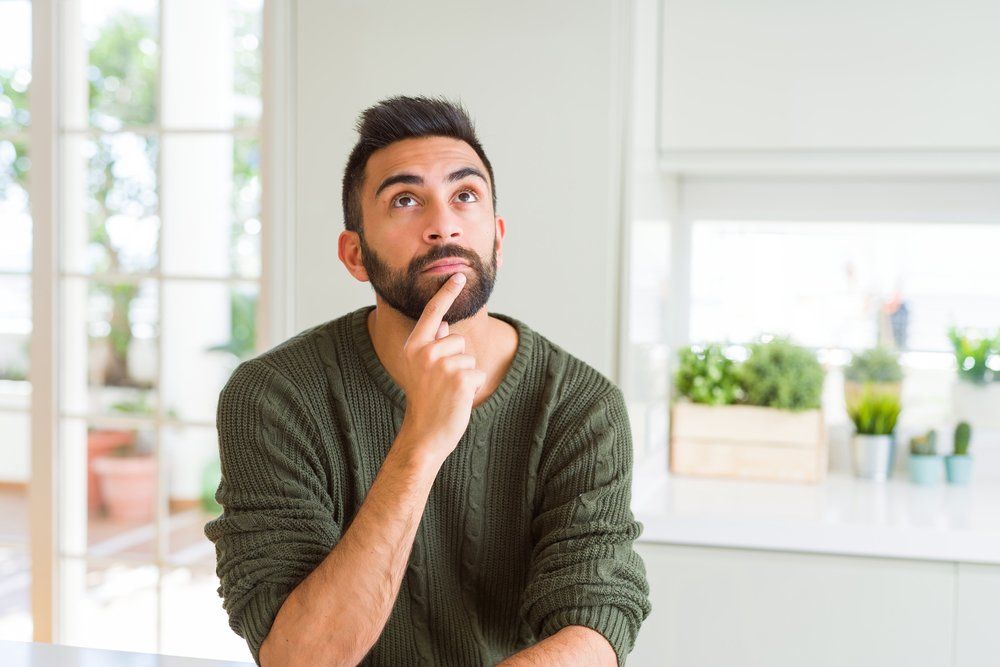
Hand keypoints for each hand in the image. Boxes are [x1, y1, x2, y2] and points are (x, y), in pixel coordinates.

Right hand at [396, 272, 486, 462]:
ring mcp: (442, 364)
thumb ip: (430, 345)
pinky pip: (478, 373)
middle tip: (441, 383)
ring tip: (448, 391)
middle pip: (457, 339)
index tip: (459, 276)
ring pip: (469, 357)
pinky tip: (458, 398)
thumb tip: (442, 325)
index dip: (447, 293)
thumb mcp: (420, 369)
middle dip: (457, 359)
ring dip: (465, 375)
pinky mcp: (460, 378)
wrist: (425, 433)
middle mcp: (425, 352)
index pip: (432, 313)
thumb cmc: (425, 400)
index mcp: (414, 346)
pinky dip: (473, 387)